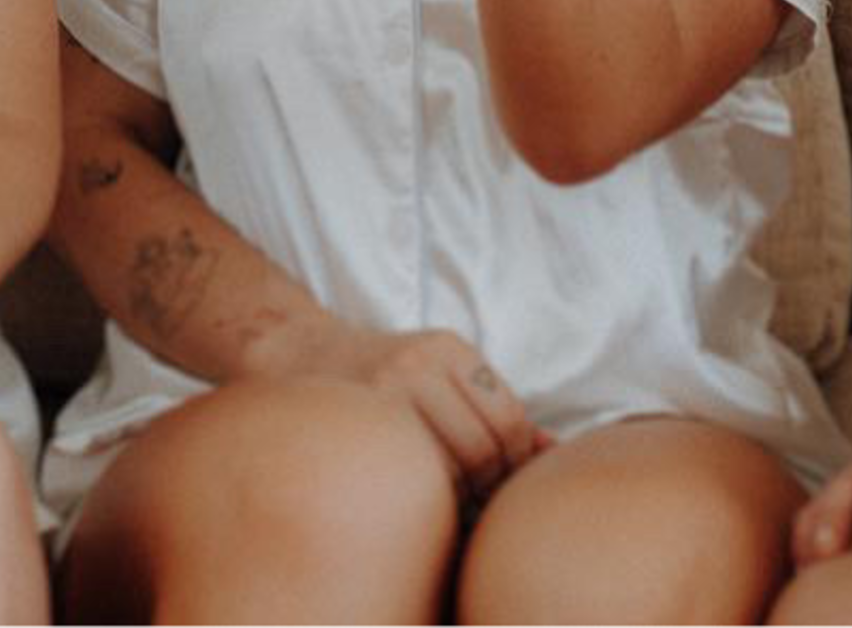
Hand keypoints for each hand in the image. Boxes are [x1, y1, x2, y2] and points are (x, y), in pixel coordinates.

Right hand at [285, 316, 548, 501]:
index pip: (508, 418)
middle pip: (480, 446)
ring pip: (445, 468)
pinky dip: (425, 497)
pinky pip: (408, 475)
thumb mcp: (442, 372)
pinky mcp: (356, 419)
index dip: (515, 463)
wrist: (299, 353)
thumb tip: (551, 451)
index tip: (503, 483)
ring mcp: (383, 393)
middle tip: (478, 503)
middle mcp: (418, 363)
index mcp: (448, 348)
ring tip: (448, 503)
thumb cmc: (385, 374)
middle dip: (488, 486)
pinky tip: (419, 500)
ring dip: (456, 498)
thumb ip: (494, 409)